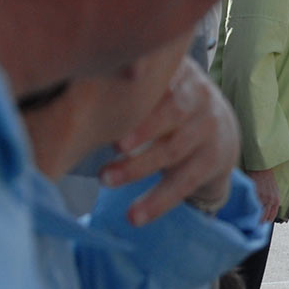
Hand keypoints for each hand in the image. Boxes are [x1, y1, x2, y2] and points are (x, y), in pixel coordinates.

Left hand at [100, 58, 238, 225]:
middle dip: (140, 129)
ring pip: (174, 149)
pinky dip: (158, 201)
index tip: (119, 83)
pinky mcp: (214, 161)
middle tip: (109, 145)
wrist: (220, 133)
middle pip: (173, 111)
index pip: (165, 71)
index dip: (145, 77)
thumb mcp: (157, 85)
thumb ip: (127, 81)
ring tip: (105, 179)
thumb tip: (68, 80)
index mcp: (180, 72)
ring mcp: (210, 129)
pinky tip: (135, 217)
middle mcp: (201, 96)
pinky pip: (184, 183)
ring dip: (138, 167)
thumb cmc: (167, 106)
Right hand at [247, 168, 280, 222]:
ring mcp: (262, 198)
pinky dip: (248, 210)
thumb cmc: (267, 180)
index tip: (260, 223)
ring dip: (252, 217)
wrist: (262, 169)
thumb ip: (272, 202)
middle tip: (252, 223)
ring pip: (256, 214)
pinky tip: (244, 211)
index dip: (265, 221)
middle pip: (263, 218)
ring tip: (247, 218)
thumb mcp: (274, 192)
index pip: (271, 217)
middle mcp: (270, 201)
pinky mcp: (254, 195)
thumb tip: (266, 212)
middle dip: (257, 221)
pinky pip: (251, 206)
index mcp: (276, 201)